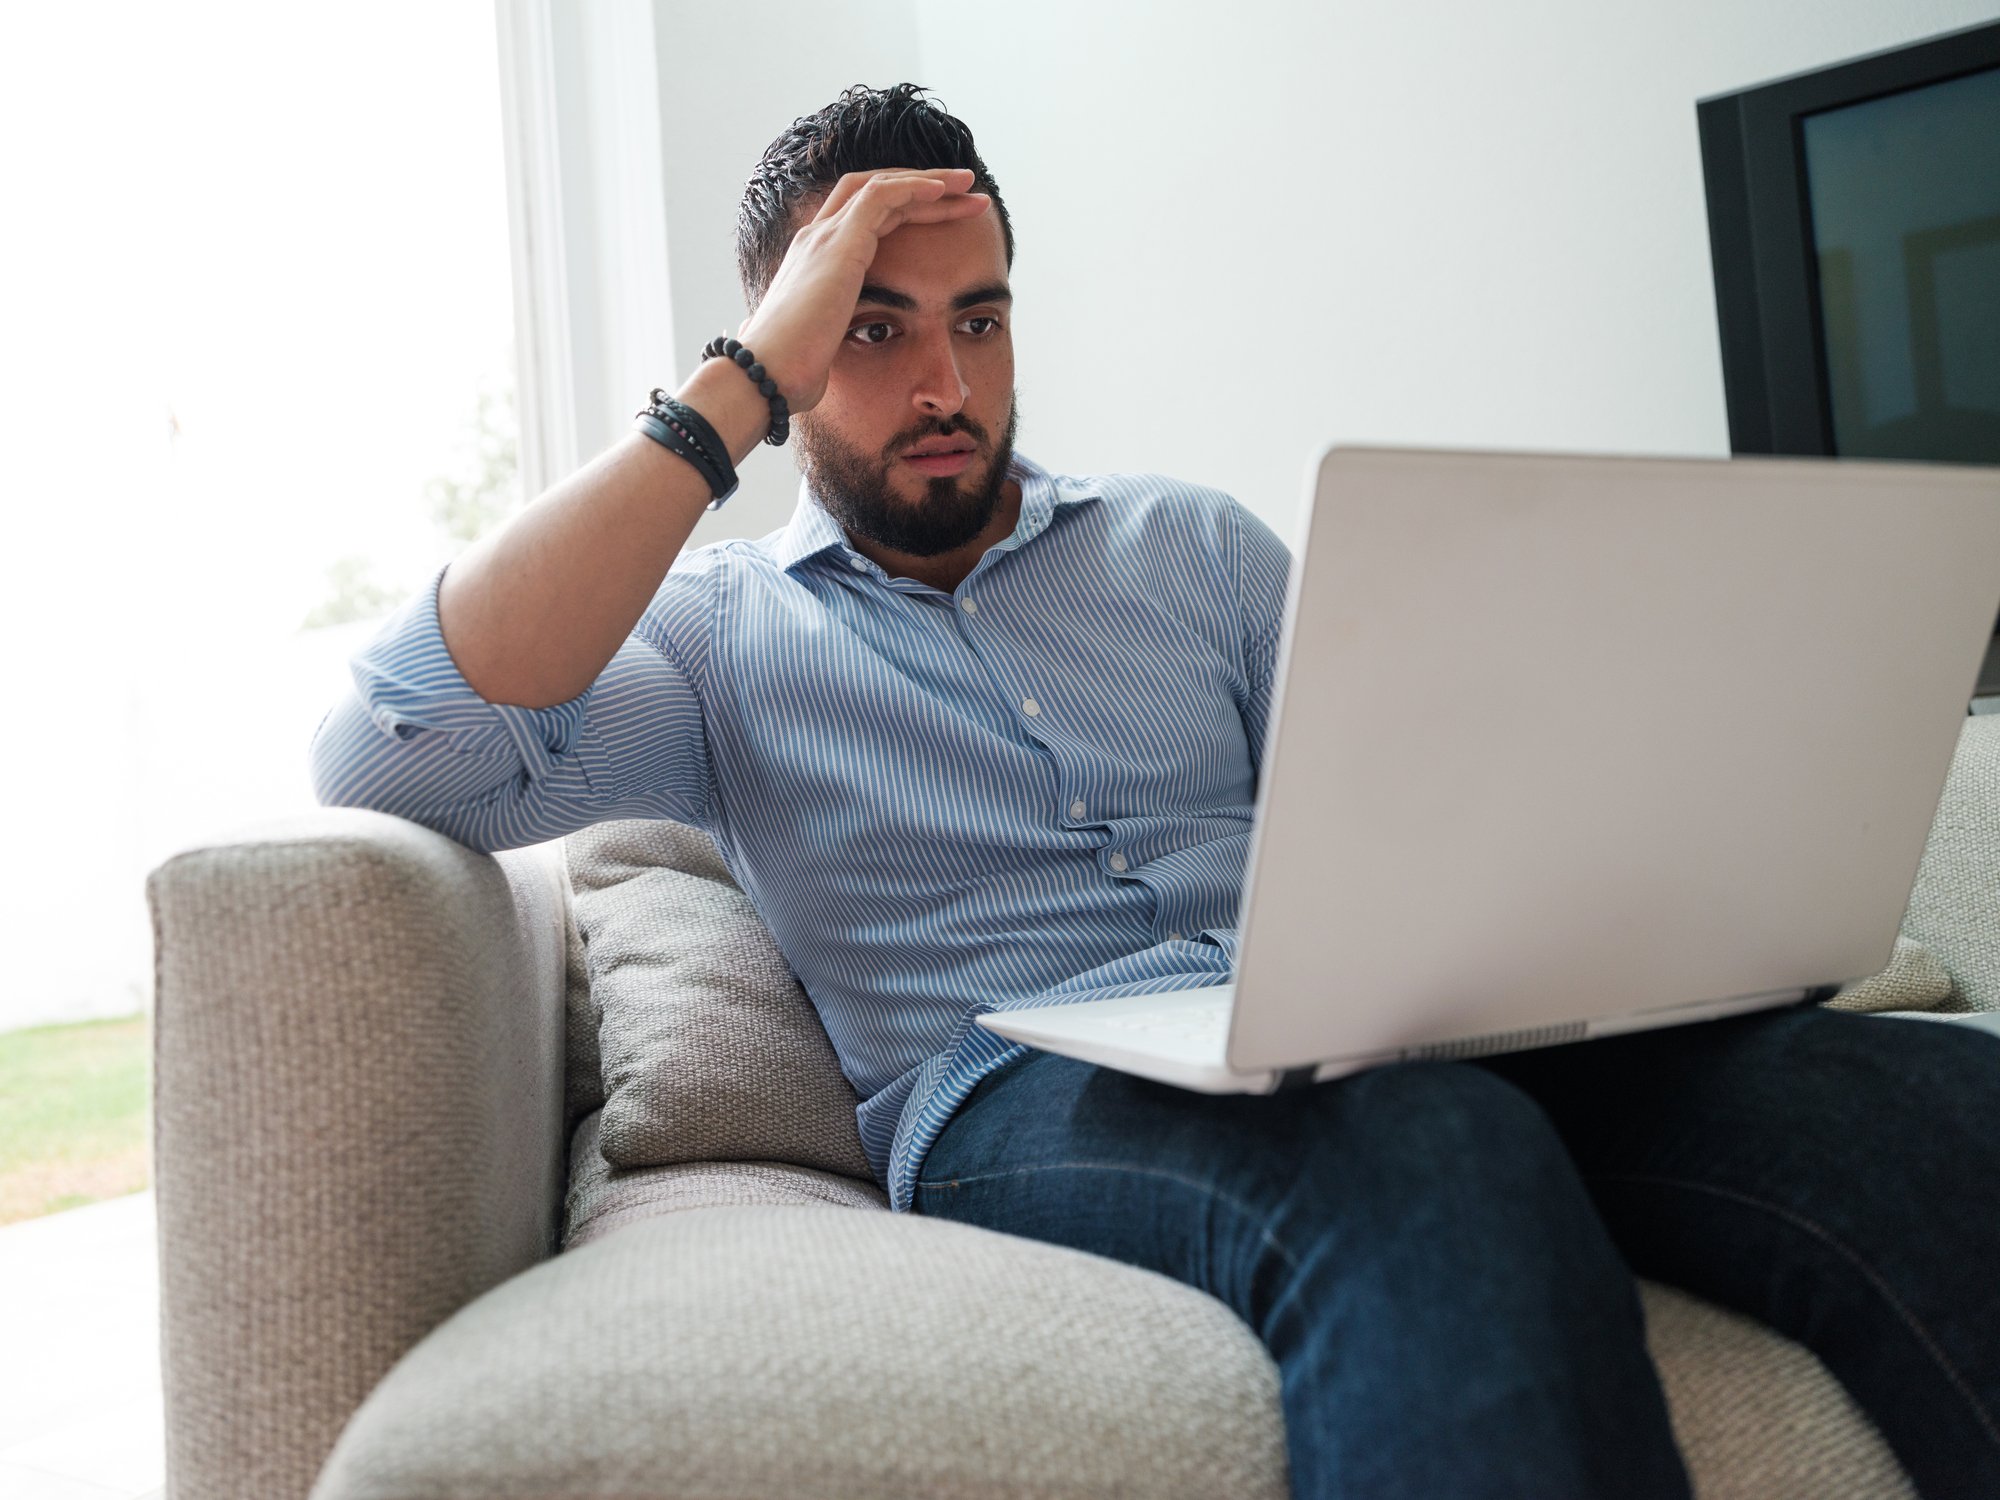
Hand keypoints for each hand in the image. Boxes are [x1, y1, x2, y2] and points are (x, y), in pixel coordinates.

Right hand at [732, 168, 990, 415]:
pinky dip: (916, 189)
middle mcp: (816, 240)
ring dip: (929, 182)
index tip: (944, 215)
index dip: (904, 209)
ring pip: (882, 186)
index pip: (862, 217)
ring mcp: (825, 237)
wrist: (765, 376)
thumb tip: (821, 364)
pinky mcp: (840, 243)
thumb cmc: (788, 374)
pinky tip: (945, 192)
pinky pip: (883, 196)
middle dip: (922, 186)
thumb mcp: (819, 348)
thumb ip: (824, 341)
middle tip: (964, 190)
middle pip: (874, 192)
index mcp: (814, 262)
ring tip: (969, 186)